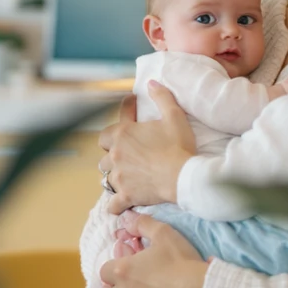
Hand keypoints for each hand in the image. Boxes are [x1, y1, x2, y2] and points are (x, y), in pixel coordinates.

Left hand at [98, 82, 196, 213]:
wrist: (183, 176)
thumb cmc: (178, 146)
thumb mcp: (174, 116)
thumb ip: (161, 97)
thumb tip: (151, 83)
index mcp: (123, 134)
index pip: (106, 132)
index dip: (114, 132)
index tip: (126, 130)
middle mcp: (115, 155)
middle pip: (104, 156)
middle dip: (112, 155)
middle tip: (126, 156)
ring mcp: (119, 177)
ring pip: (106, 178)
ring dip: (113, 176)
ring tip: (124, 177)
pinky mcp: (126, 195)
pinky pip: (112, 204)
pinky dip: (115, 204)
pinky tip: (119, 204)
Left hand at [99, 212, 208, 287]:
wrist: (199, 286)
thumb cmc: (180, 260)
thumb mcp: (162, 233)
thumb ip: (142, 224)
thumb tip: (127, 218)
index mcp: (123, 270)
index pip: (104, 270)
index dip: (114, 264)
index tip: (127, 259)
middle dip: (115, 282)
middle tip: (130, 275)